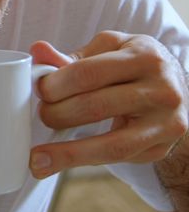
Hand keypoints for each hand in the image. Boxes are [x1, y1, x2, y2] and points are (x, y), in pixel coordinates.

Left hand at [29, 31, 188, 178]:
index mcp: (144, 57)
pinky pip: (117, 158)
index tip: (38, 91)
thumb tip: (38, 51)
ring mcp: (166, 123)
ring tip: (39, 157)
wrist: (179, 91)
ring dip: (67, 152)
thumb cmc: (135, 66)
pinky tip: (63, 161)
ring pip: (110, 144)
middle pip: (94, 107)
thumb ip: (73, 56)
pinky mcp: (161, 148)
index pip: (87, 73)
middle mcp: (161, 90)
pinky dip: (86, 160)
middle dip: (57, 114)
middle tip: (42, 114)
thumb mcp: (110, 50)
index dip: (55, 85)